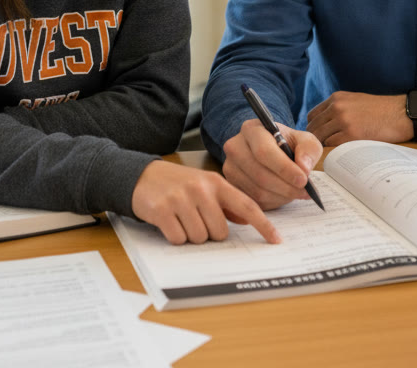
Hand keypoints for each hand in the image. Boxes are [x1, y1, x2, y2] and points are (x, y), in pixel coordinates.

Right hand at [131, 160, 279, 244]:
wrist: (141, 176)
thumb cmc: (177, 184)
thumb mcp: (204, 186)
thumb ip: (226, 203)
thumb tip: (246, 219)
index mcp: (216, 183)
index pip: (247, 205)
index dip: (263, 224)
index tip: (276, 239)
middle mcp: (201, 189)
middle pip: (220, 232)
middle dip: (209, 233)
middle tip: (196, 219)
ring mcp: (181, 199)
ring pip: (200, 238)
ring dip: (191, 235)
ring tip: (181, 218)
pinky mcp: (163, 211)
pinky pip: (179, 239)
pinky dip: (175, 236)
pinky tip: (169, 222)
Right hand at [221, 119, 322, 209]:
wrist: (272, 151)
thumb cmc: (288, 145)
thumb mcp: (304, 140)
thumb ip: (309, 150)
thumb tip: (303, 168)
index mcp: (251, 130)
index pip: (264, 151)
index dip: (284, 168)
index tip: (303, 180)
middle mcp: (235, 147)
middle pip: (260, 174)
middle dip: (286, 187)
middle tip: (305, 191)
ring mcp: (230, 168)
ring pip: (257, 191)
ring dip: (282, 196)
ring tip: (296, 193)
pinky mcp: (231, 186)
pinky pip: (253, 201)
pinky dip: (273, 203)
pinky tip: (283, 195)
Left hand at [306, 91, 412, 146]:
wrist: (402, 113)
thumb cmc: (382, 111)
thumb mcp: (356, 101)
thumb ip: (339, 109)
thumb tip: (324, 125)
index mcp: (337, 98)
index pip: (312, 116)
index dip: (314, 128)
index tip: (320, 137)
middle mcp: (337, 107)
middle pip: (313, 128)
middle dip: (316, 140)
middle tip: (323, 150)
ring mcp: (343, 120)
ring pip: (320, 138)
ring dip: (324, 147)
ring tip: (333, 152)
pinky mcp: (351, 134)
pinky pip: (331, 145)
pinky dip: (333, 151)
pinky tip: (342, 153)